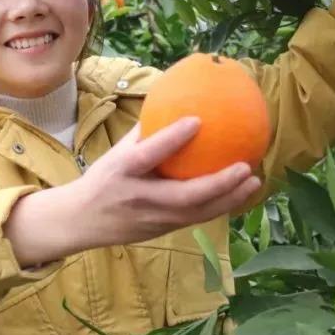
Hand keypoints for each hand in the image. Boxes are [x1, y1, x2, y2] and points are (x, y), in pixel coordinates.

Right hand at [4, 118, 260, 266]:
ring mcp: (153, 219)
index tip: (198, 120)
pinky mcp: (163, 231)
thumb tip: (177, 103)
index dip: (172, 138)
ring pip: (198, 213)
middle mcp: (140, 198)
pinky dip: (222, 206)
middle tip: (245, 166)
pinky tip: (241, 193)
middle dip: (219, 184)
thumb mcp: (117, 153)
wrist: (79, 221)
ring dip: (230, 199)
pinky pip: (197, 219)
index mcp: (123, 171)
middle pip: (185, 196)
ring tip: (255, 181)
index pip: (149, 154)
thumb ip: (145, 133)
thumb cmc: (103, 178)